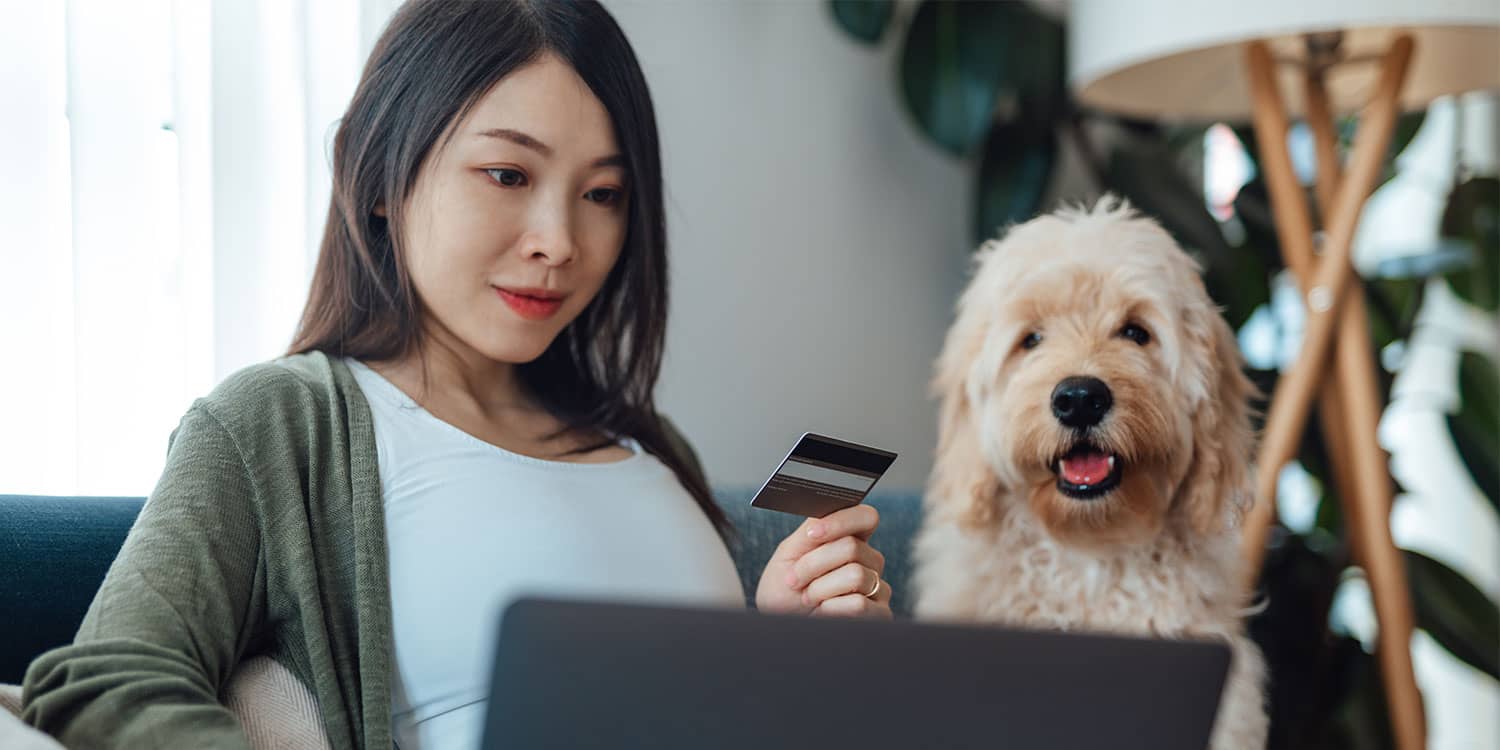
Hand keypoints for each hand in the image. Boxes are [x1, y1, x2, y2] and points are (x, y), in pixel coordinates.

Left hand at [755, 504, 891, 618]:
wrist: (779, 624)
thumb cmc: (785, 588)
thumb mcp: (789, 554)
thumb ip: (811, 531)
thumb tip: (825, 516)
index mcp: (852, 538)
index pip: (866, 516)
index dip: (840, 522)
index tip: (812, 535)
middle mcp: (870, 560)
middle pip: (852, 547)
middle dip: (814, 564)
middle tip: (794, 580)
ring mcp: (878, 587)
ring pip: (856, 575)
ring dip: (820, 588)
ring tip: (808, 598)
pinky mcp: (880, 614)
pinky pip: (859, 604)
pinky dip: (831, 609)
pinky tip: (822, 612)